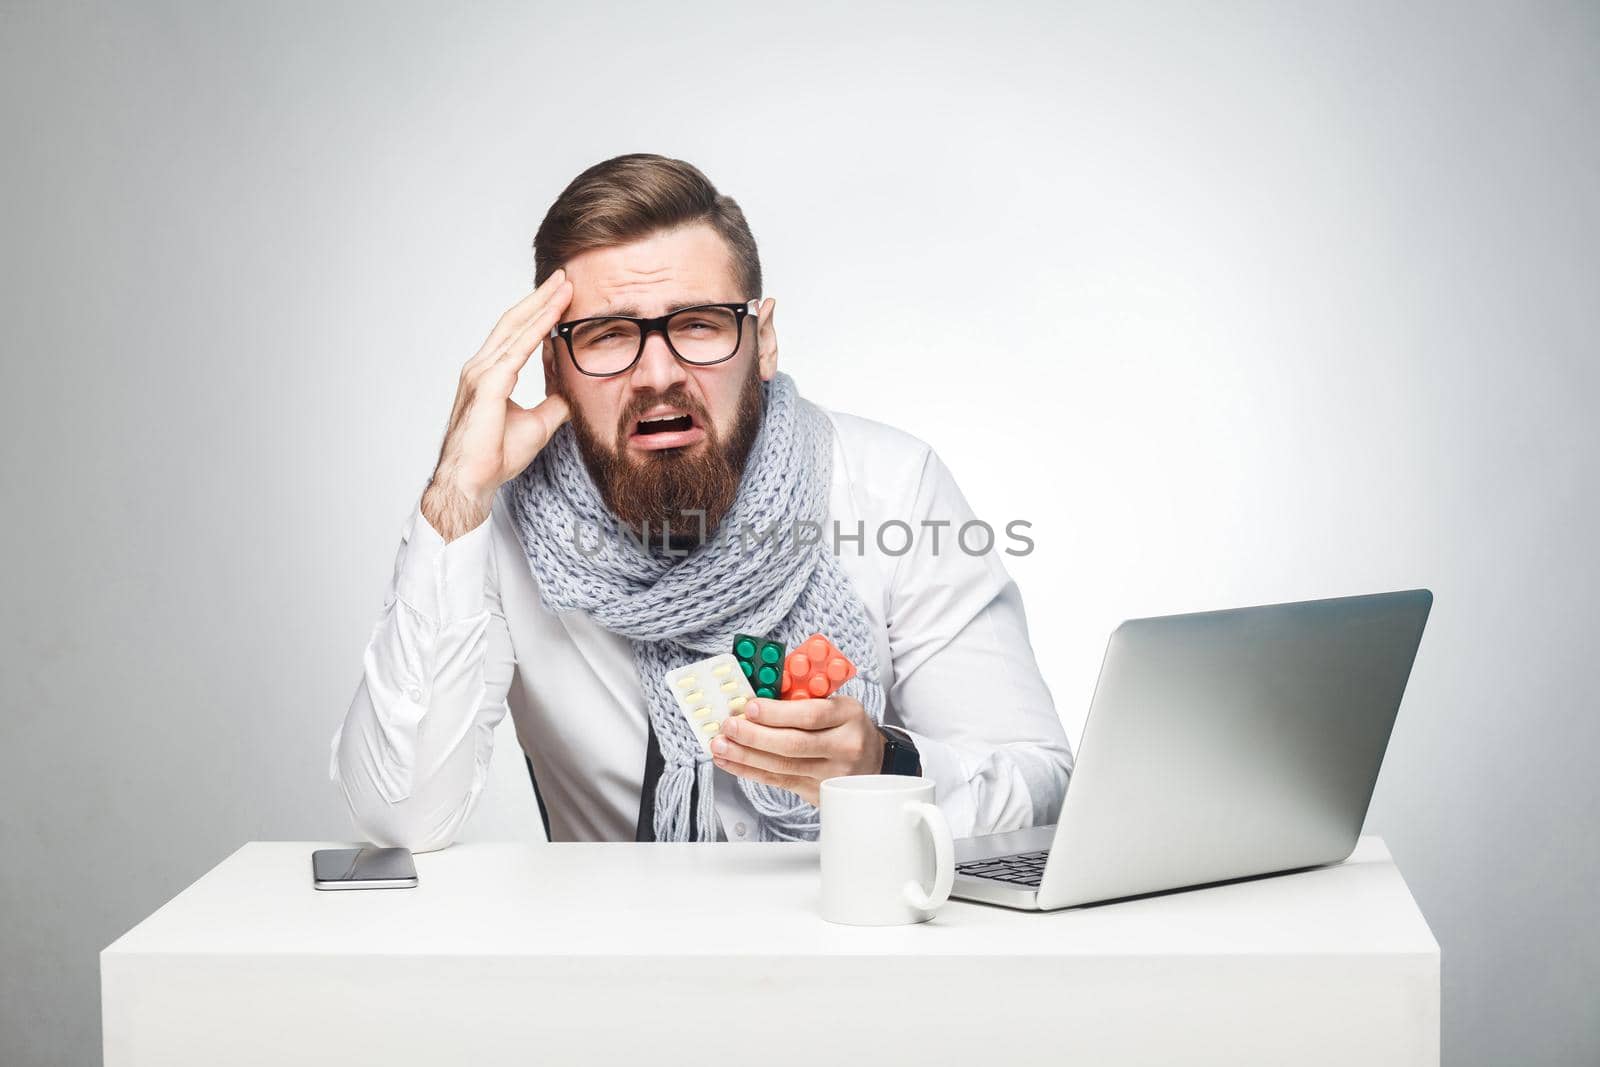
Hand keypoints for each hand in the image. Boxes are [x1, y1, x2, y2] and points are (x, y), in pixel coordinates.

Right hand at [422, 269, 573, 540]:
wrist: (472, 482)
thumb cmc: (494, 457)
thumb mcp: (537, 425)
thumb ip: (553, 403)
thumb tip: (573, 392)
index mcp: (489, 374)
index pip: (517, 334)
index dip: (539, 313)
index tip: (562, 295)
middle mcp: (480, 367)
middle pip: (514, 321)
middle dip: (540, 298)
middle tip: (565, 277)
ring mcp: (480, 374)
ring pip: (514, 329)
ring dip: (541, 307)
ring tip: (564, 288)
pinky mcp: (486, 386)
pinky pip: (516, 352)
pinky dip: (536, 332)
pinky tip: (553, 319)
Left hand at [710, 695, 885, 806]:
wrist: (874, 762)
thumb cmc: (846, 727)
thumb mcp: (836, 703)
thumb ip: (802, 698)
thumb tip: (757, 697)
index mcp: (849, 716)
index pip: (811, 715)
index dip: (777, 713)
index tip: (750, 707)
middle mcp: (843, 747)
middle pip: (793, 744)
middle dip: (754, 735)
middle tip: (728, 725)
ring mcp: (831, 774)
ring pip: (782, 767)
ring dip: (745, 756)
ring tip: (720, 744)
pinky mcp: (817, 791)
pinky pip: (778, 781)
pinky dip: (750, 771)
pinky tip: (731, 761)